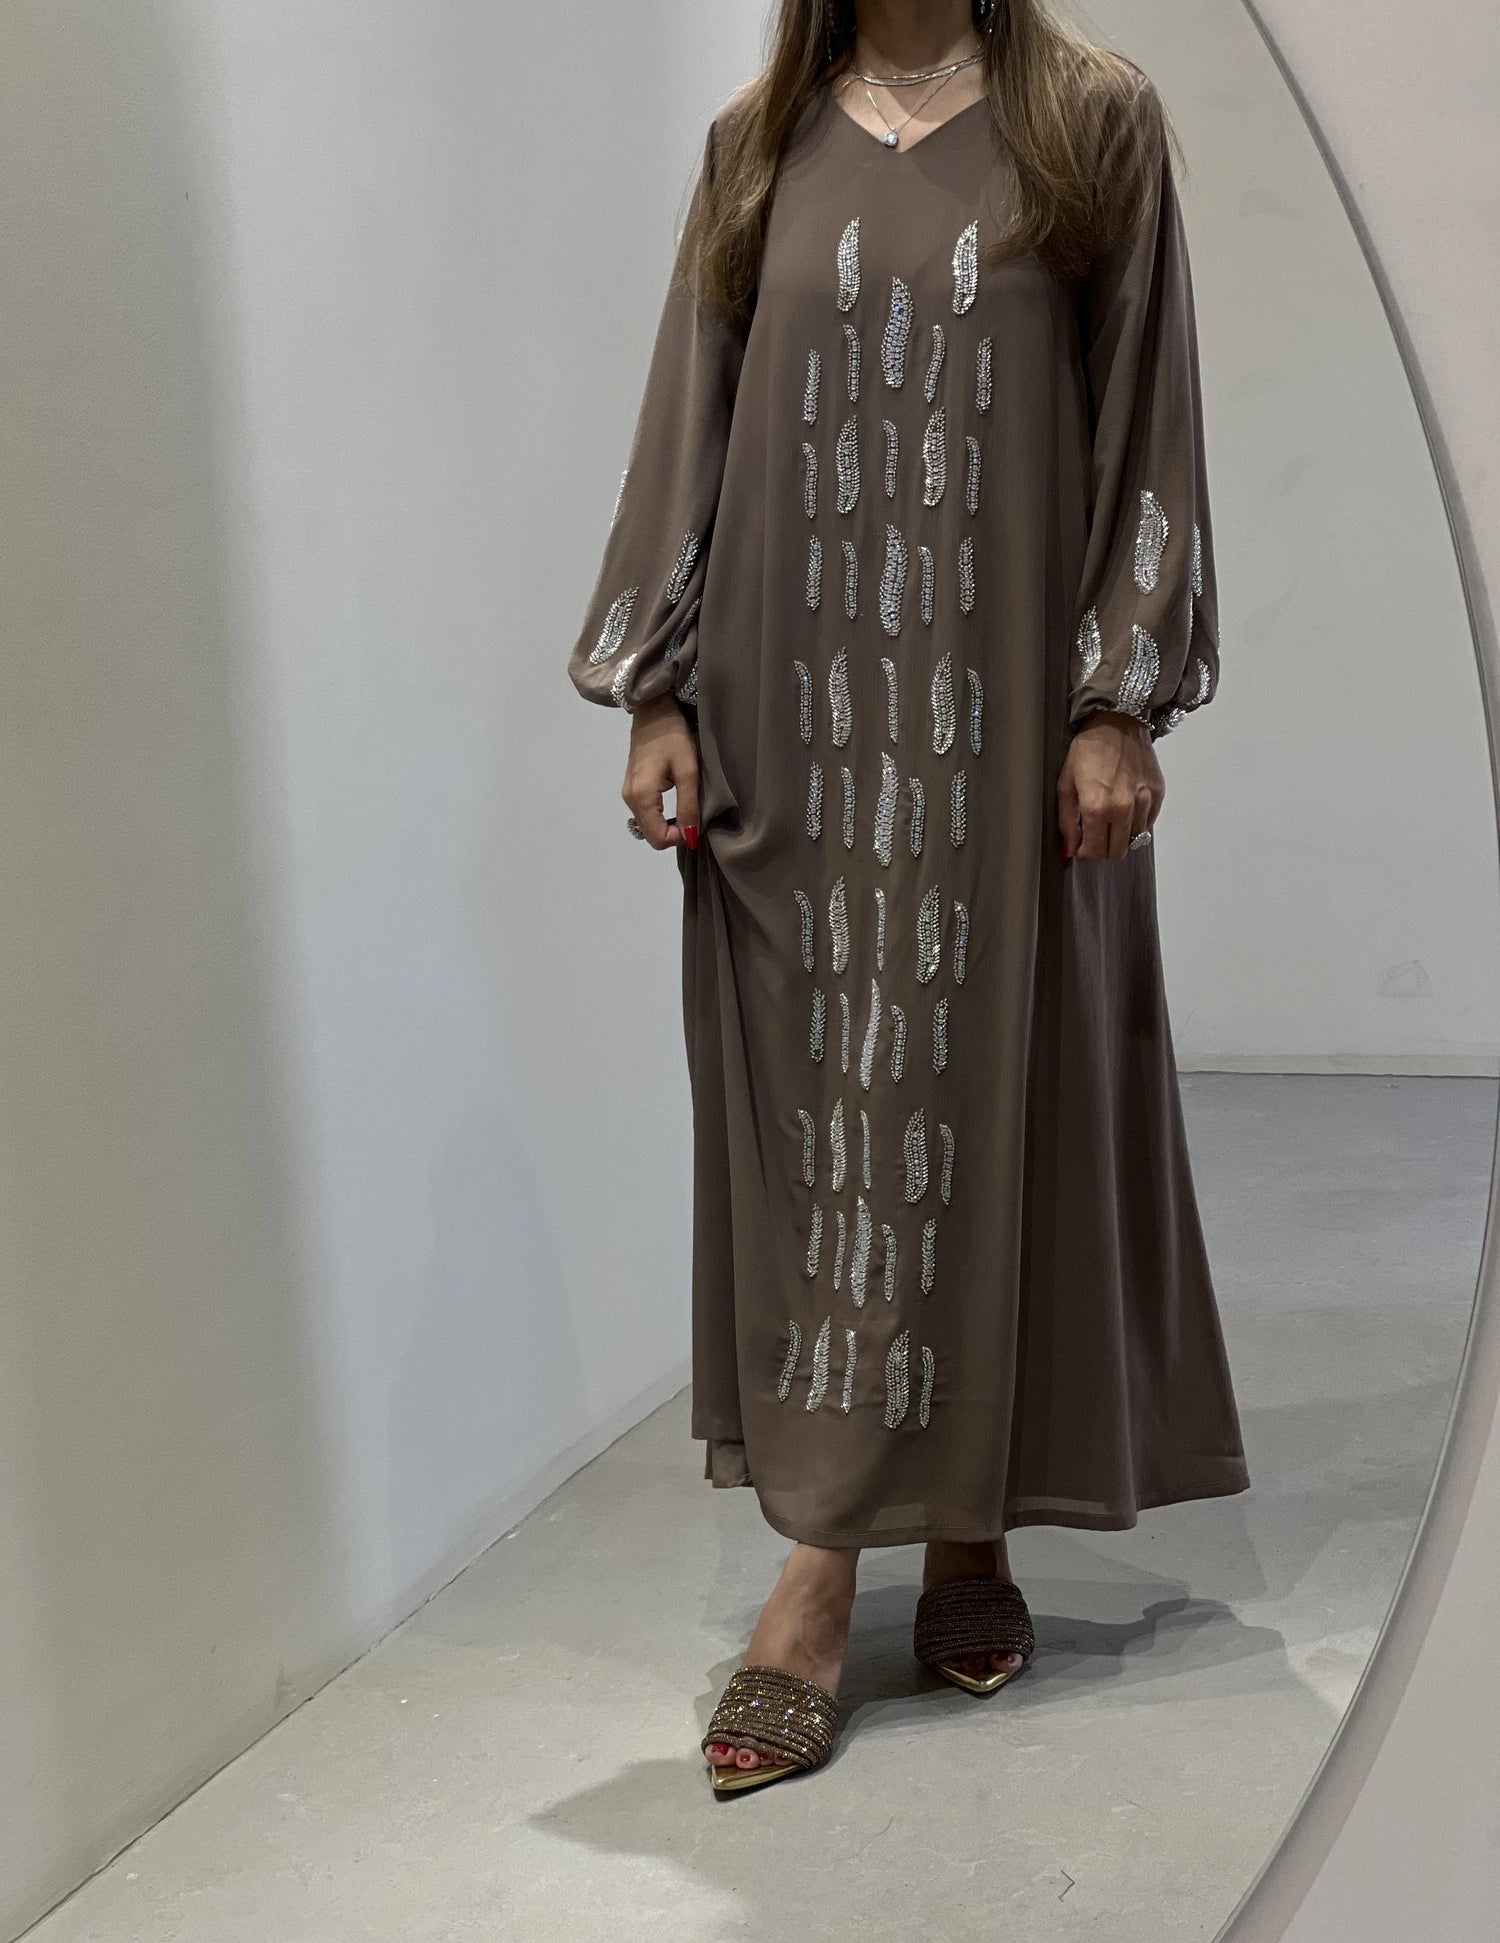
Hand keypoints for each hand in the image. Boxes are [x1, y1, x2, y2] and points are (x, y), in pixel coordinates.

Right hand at [623, 694, 699, 850]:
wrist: (654, 711)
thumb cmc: (673, 737)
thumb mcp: (688, 770)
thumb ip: (688, 806)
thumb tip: (690, 837)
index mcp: (642, 796)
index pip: (658, 838)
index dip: (680, 838)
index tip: (696, 823)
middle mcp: (630, 799)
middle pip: (650, 835)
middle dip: (674, 833)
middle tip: (693, 815)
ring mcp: (628, 794)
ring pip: (648, 826)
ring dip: (668, 825)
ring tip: (686, 807)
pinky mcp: (631, 788)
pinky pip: (646, 814)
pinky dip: (661, 816)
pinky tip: (675, 801)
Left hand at [1056, 710, 1163, 861]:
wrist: (1117, 721)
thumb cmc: (1089, 748)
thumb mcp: (1066, 783)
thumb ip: (1067, 821)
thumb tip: (1069, 849)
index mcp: (1096, 807)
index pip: (1094, 852)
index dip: (1085, 854)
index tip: (1081, 847)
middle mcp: (1123, 808)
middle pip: (1116, 852)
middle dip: (1102, 849)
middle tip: (1094, 836)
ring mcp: (1143, 801)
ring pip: (1134, 840)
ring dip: (1120, 836)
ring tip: (1109, 819)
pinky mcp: (1157, 794)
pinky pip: (1148, 824)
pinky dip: (1136, 823)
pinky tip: (1125, 809)